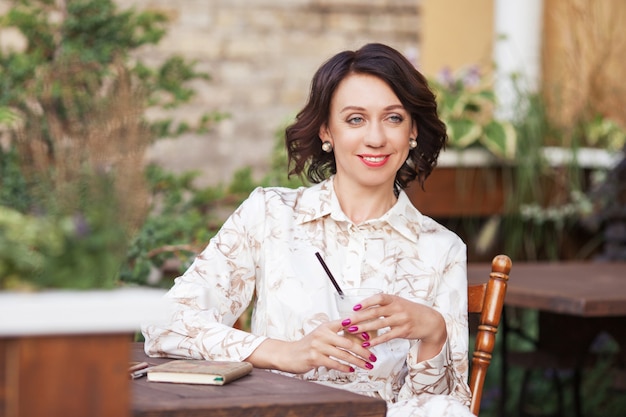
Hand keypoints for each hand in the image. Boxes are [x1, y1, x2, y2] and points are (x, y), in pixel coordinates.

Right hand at [247, 319, 376, 373]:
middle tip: (373, 357)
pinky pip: (334, 363)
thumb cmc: (308, 345)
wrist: (288, 354)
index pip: (347, 324)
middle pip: (348, 342)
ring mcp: (318, 346)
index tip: (373, 335)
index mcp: (326, 326)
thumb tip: (359, 336)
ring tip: (367, 366)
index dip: (360, 329)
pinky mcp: (314, 357)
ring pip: (343, 354)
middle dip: (363, 351)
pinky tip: (352, 370)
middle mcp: (322, 334)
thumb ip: (337, 334)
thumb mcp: (322, 335)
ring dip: (357, 361)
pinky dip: (344, 367)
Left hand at [339, 293, 446, 360]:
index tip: (355, 307)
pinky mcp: (403, 332)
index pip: (378, 298)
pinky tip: (366, 344)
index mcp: (394, 299)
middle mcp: (397, 308)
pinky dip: (376, 340)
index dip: (366, 302)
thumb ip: (383, 304)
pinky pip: (387, 336)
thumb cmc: (410, 311)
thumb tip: (362, 307)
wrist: (430, 321)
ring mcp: (401, 320)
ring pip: (379, 324)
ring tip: (352, 331)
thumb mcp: (398, 303)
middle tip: (346, 321)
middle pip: (375, 312)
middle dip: (359, 317)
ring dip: (364, 328)